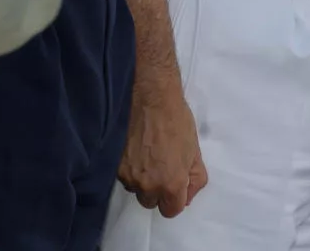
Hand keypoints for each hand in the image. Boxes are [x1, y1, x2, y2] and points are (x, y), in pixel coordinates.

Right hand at [118, 73, 207, 216]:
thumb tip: (188, 195)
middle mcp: (147, 186)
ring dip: (143, 178)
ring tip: (149, 154)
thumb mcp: (195, 150)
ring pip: (136, 188)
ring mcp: (128, 177)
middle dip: (158, 189)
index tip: (176, 183)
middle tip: (162, 165)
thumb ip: (195, 178)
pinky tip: (137, 150)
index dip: (176, 198)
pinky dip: (131, 168)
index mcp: (171, 184)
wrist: (150, 98)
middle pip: (152, 201)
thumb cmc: (177, 121)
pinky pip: (125, 176)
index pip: (172, 211)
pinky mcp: (114, 167)